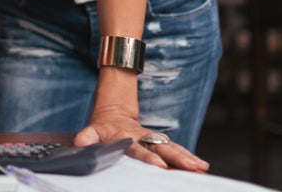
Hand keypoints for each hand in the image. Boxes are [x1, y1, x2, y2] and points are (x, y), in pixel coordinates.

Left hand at [73, 104, 208, 172]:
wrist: (114, 113)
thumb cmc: (103, 128)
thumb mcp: (92, 130)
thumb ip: (87, 137)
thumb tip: (80, 144)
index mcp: (127, 137)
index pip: (138, 149)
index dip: (148, 157)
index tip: (159, 165)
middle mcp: (144, 138)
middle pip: (162, 147)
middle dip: (178, 158)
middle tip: (192, 167)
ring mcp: (154, 139)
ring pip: (173, 148)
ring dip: (187, 158)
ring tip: (202, 168)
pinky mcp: (160, 143)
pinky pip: (176, 150)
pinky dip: (189, 157)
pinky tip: (202, 167)